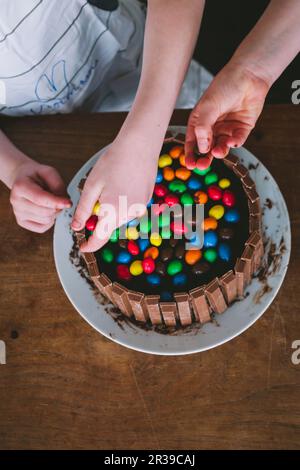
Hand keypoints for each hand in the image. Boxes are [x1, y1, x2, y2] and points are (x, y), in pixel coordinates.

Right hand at [10, 158, 70, 232]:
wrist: (24, 179)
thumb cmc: (37, 175)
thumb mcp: (49, 172)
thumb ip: (58, 185)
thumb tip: (64, 202)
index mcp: (20, 186)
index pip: (40, 199)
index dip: (57, 202)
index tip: (69, 203)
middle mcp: (16, 201)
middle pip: (46, 212)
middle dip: (57, 207)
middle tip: (58, 198)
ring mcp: (17, 213)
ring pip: (46, 220)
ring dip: (54, 213)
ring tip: (51, 202)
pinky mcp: (21, 222)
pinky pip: (42, 228)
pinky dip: (49, 221)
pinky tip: (47, 210)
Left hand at [72, 136, 159, 251]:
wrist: (140, 146)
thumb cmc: (114, 162)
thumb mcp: (92, 186)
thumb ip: (84, 210)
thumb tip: (77, 227)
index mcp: (113, 212)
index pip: (100, 239)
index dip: (89, 245)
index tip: (82, 247)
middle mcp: (129, 215)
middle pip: (109, 226)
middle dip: (100, 218)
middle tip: (96, 194)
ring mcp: (140, 209)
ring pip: (119, 217)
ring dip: (111, 209)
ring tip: (112, 184)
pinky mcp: (146, 201)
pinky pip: (129, 209)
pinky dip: (122, 202)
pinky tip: (122, 183)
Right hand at [185, 63, 269, 168]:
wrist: (248, 76)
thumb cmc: (225, 86)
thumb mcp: (208, 107)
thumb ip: (203, 128)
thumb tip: (202, 149)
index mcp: (200, 121)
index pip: (192, 141)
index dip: (190, 153)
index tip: (189, 165)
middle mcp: (213, 126)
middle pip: (206, 148)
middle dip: (204, 158)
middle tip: (202, 166)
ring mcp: (227, 128)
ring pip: (221, 146)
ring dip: (219, 152)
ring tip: (218, 152)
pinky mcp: (242, 128)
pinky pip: (237, 141)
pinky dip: (234, 143)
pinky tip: (232, 141)